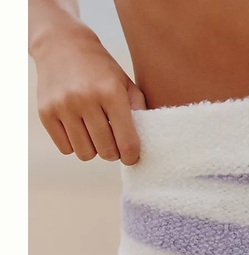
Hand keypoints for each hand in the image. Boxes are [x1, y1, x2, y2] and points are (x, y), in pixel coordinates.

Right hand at [33, 25, 145, 164]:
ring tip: (95, 135)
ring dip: (93, 150)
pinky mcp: (45, 112)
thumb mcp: (127, 84)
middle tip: (113, 143)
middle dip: (113, 153)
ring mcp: (63, 106)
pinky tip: (78, 130)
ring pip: (85, 154)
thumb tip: (145, 143)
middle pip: (106, 151)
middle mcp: (85, 99)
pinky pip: (65, 149)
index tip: (131, 156)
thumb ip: (139, 112)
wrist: (62, 44)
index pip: (127, 143)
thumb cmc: (101, 70)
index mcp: (111, 93)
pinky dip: (74, 145)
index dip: (131, 157)